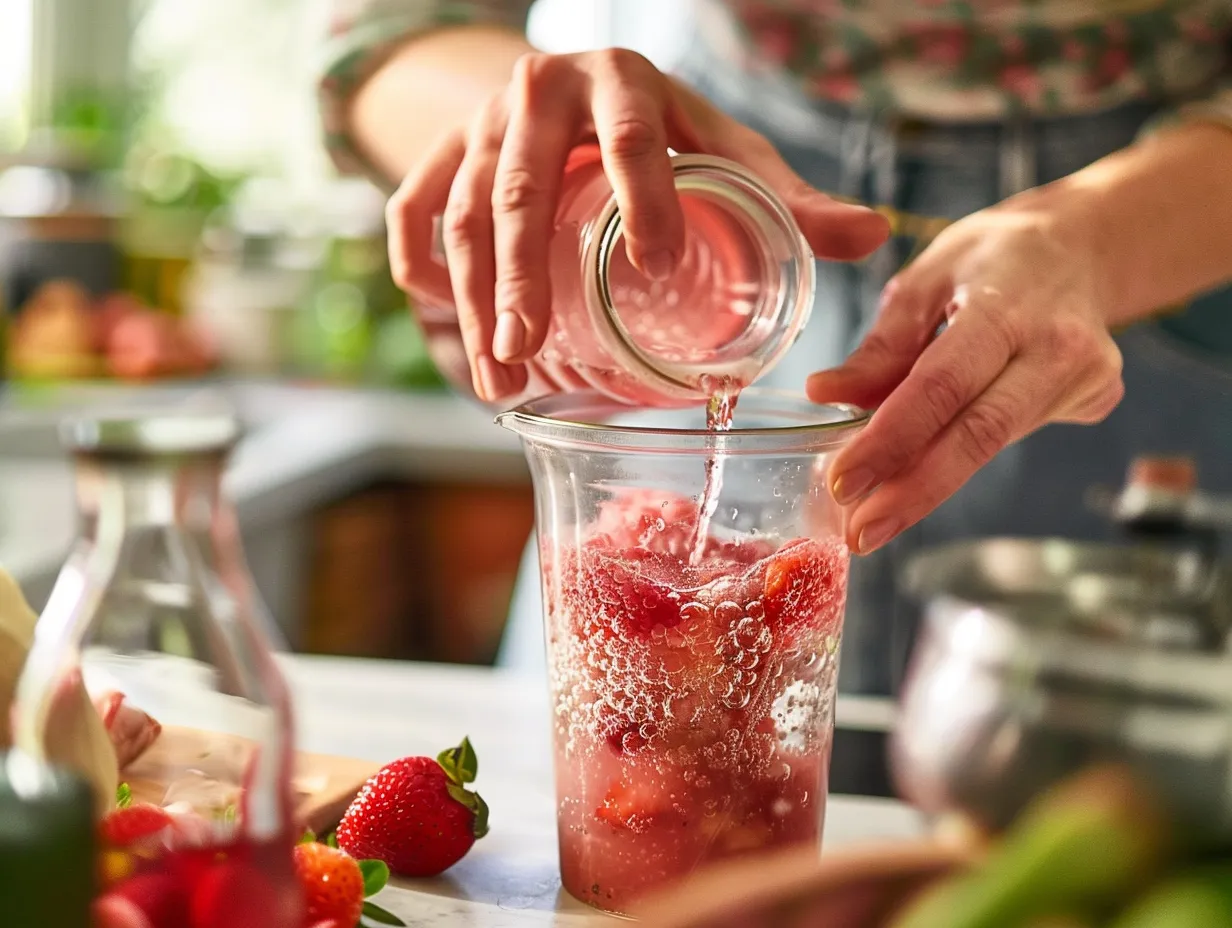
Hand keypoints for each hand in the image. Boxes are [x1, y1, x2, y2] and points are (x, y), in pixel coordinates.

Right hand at [385, 48, 889, 401]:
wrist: (567, 85)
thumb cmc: (660, 130)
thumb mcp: (723, 149)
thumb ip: (789, 198)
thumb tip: (875, 236)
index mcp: (621, 83)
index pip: (627, 136)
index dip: (640, 195)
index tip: (653, 266)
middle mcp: (539, 94)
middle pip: (518, 190)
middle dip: (520, 279)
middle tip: (530, 354)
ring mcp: (479, 123)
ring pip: (460, 213)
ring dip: (471, 299)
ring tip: (499, 374)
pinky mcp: (439, 148)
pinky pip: (411, 205)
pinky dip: (415, 262)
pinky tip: (438, 317)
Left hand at [807, 197, 1124, 553]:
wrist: (1083, 246)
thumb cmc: (993, 257)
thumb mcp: (926, 277)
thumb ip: (881, 344)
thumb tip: (824, 393)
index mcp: (1008, 306)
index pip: (942, 386)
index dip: (890, 440)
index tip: (843, 482)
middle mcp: (1058, 347)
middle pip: (977, 435)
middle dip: (912, 492)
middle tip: (860, 534)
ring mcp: (1086, 378)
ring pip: (992, 446)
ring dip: (926, 486)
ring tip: (873, 517)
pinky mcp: (1094, 400)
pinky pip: (1009, 437)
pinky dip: (958, 458)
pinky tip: (921, 474)